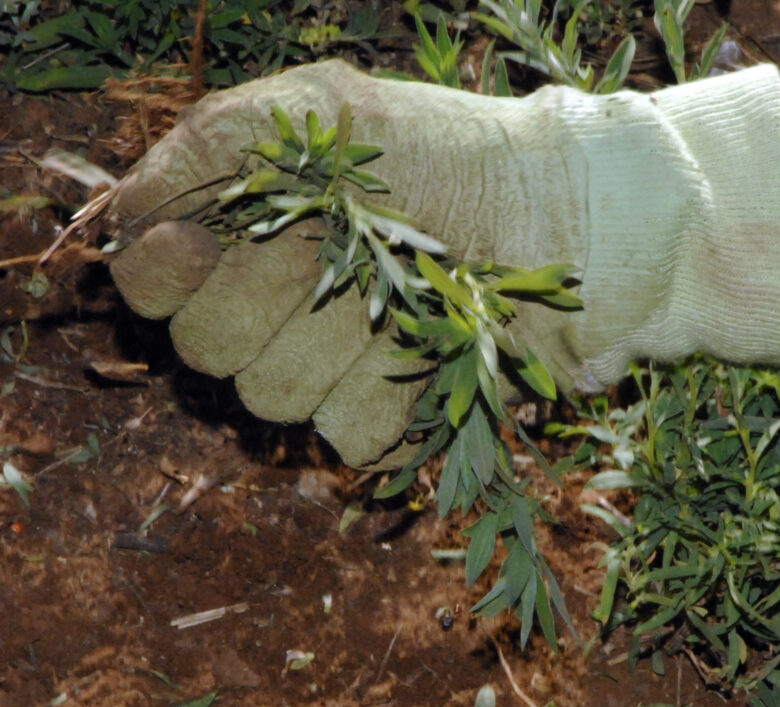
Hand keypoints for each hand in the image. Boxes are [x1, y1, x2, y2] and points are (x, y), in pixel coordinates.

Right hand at [110, 60, 779, 467]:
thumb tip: (127, 209)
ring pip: (275, 396)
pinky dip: (390, 394)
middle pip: (209, 349)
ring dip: (340, 342)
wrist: (565, 216)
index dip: (170, 274)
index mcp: (248, 233)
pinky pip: (350, 433)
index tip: (212, 241)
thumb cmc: (451, 154)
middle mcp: (276, 306)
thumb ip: (219, 141)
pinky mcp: (391, 414)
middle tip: (342, 254)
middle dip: (272, 297)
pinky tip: (427, 349)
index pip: (154, 286)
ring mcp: (332, 367)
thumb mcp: (332, 112)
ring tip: (402, 295)